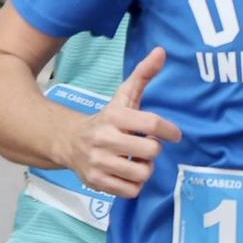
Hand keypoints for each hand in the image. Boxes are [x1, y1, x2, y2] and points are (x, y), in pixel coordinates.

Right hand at [66, 47, 180, 197]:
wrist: (68, 141)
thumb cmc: (107, 119)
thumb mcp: (124, 96)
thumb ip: (144, 74)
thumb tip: (162, 51)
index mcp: (114, 117)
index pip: (153, 125)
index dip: (170, 131)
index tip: (174, 134)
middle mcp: (104, 139)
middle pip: (152, 152)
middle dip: (154, 150)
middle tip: (145, 147)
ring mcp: (98, 162)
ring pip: (143, 173)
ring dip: (144, 169)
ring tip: (136, 161)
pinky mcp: (95, 182)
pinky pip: (131, 191)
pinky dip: (134, 185)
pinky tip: (126, 173)